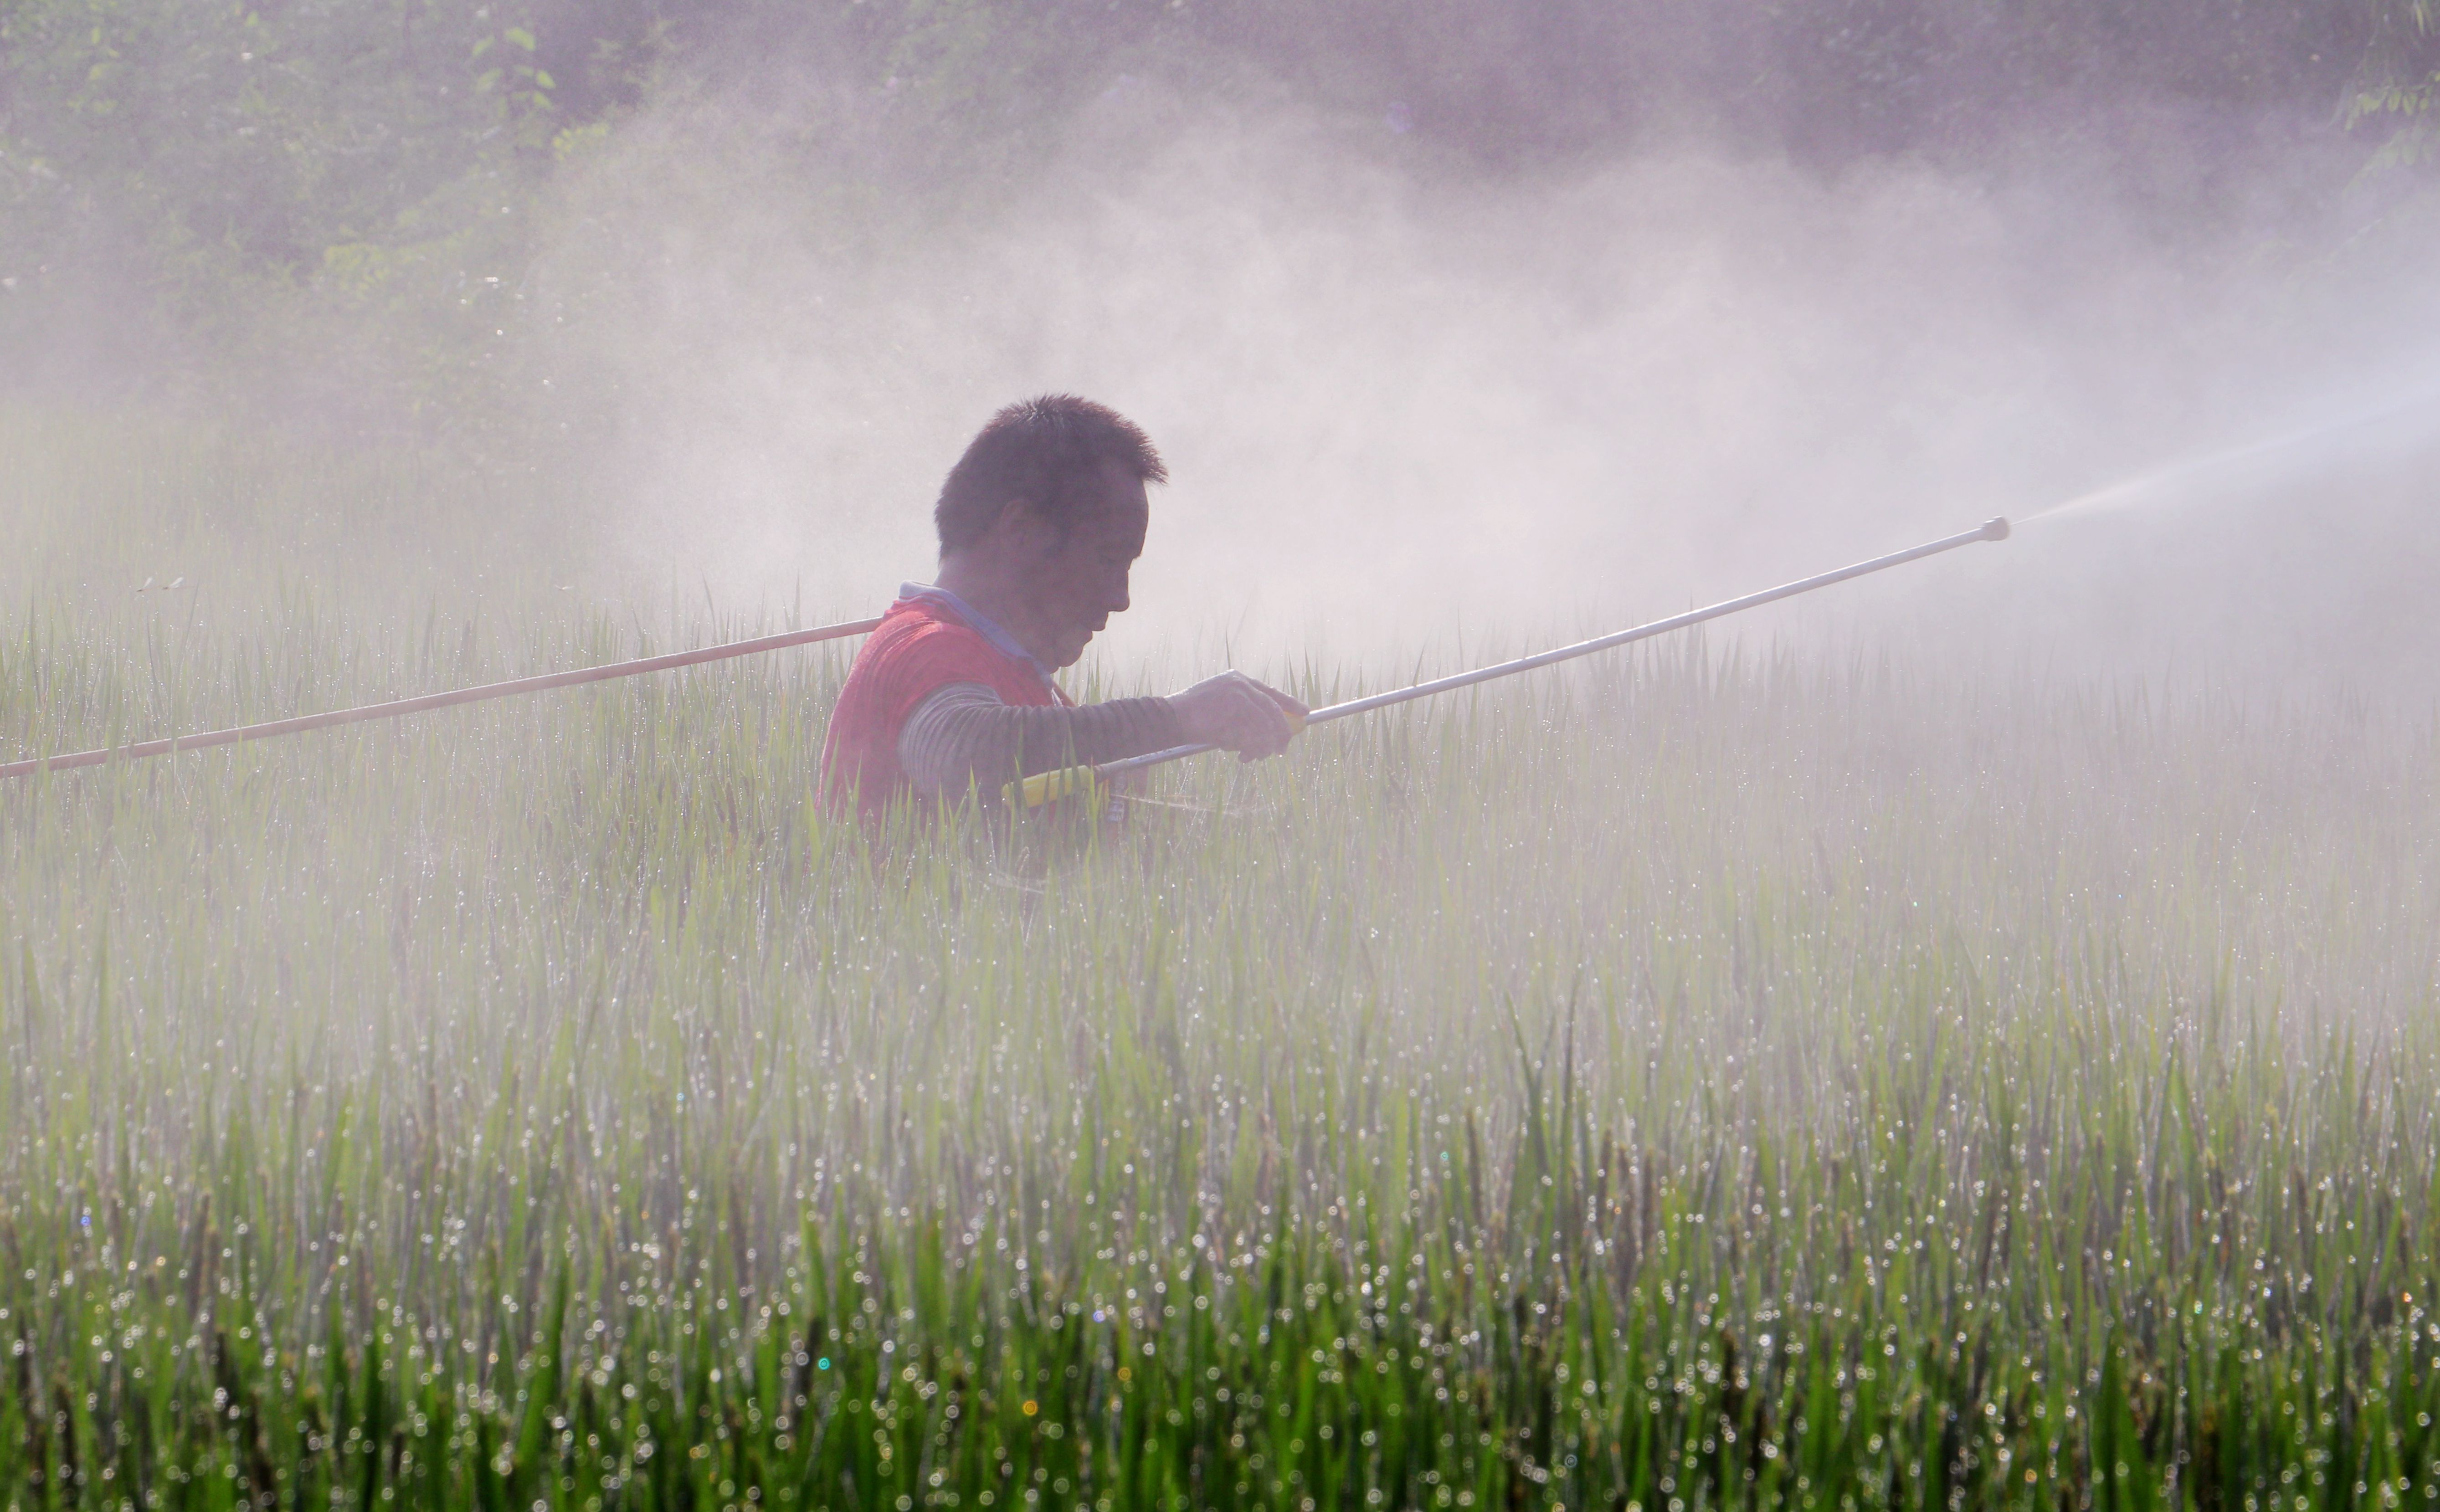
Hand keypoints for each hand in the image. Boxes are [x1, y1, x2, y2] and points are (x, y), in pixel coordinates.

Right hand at [1166, 671, 1308, 761]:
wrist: (1170, 718)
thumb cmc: (1193, 719)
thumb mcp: (1220, 709)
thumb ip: (1243, 714)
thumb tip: (1268, 734)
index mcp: (1238, 680)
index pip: (1271, 693)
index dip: (1290, 704)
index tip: (1305, 714)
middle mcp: (1241, 684)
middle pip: (1273, 711)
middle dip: (1280, 734)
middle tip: (1280, 751)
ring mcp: (1238, 694)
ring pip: (1264, 726)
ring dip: (1259, 747)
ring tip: (1249, 757)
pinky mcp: (1235, 707)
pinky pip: (1251, 734)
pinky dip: (1246, 748)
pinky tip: (1236, 753)